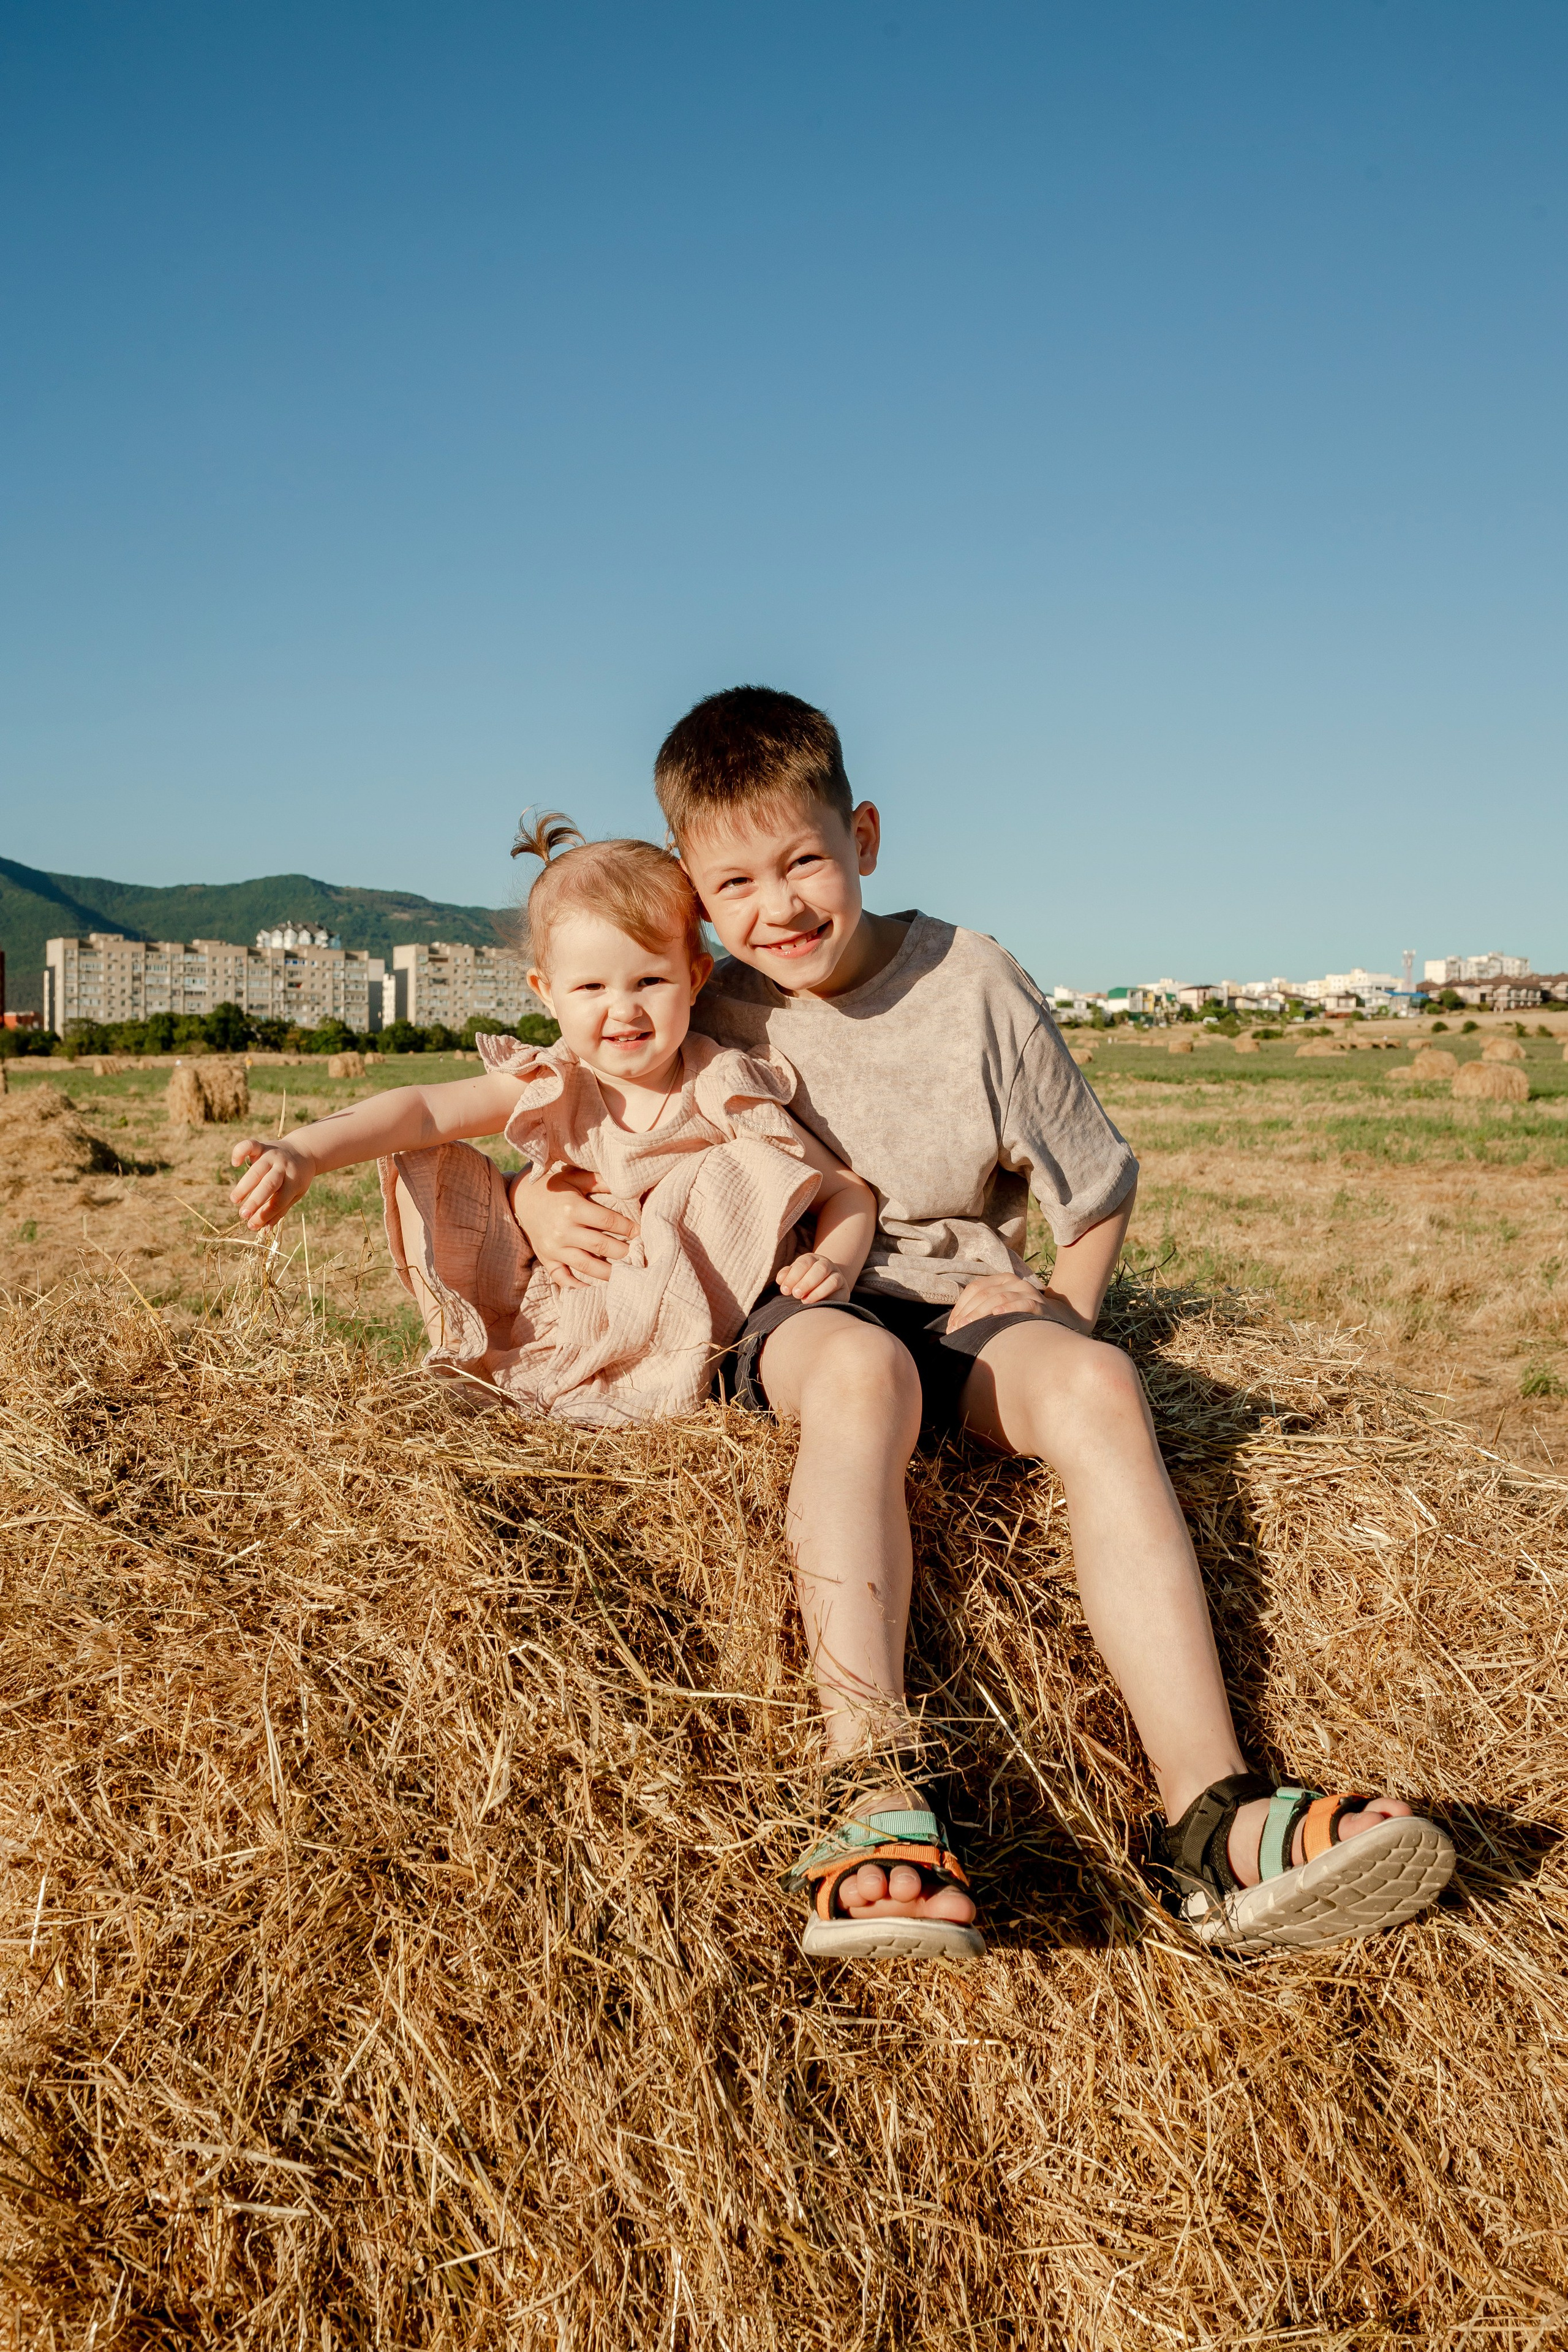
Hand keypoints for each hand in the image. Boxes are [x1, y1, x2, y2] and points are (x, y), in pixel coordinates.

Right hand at [230, 1138, 313, 1229]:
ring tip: (234, 1200)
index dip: (265, 1215)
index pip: (279, 1201)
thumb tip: (262, 1230)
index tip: (252, 1225)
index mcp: (294, 1182)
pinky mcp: (263, 1146)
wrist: (304, 1151)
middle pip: (269, 1184)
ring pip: (257, 1170)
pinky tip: (235, 1163)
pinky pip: (250, 1145)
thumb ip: (279, 1210)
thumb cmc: (296, 1179)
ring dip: (244, 1185)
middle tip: (242, 1215)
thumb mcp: (295, 1194)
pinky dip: (240, 1152)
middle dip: (255, 1201)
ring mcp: (273, 1155)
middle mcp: (283, 1168)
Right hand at [509, 1163, 635, 1284]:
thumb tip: (625, 1187)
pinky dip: (575, 1286)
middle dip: (622, 1251)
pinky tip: (590, 1289)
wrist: (521, 1198)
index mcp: (573, 1208)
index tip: (640, 1232)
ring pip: (585, 1265)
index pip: (608, 1220)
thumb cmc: (552, 1187)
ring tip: (623, 1274)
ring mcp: (553, 1247)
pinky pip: (561, 1277)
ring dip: (606, 1272)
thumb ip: (598, 1181)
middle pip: (600, 1245)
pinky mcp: (546, 1258)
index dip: (627, 1227)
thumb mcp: (574, 1178)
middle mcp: (563, 1230)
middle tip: (637, 1254)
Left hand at [775, 1251, 847, 1304]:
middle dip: (806, 1282)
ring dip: (818, 1292)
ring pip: (833, 1281)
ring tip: (805, 1301)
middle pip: (820, 1269)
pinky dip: (829, 1299)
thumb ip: (786, 1276)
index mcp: (812, 1259)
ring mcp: (838, 1277)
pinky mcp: (844, 1290)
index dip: (793, 1276)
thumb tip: (781, 1280)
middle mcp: (826, 1265)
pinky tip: (818, 1305)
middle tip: (796, 1294)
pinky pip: (840, 1294)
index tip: (785, 1290)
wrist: (823, 1286)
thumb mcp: (794, 1276)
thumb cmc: (803, 1281)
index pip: (804, 1263)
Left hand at [945, 1272, 1086, 1334]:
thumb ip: (981, 1310)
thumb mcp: (1000, 1308)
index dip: (961, 1306)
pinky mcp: (1039, 1304)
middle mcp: (1013, 1281)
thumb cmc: (1019, 1317)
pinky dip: (1008, 1309)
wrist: (1056, 1318)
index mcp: (1000, 1279)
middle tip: (957, 1330)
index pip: (975, 1288)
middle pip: (984, 1294)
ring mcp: (1027, 1291)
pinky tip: (996, 1316)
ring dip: (980, 1314)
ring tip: (969, 1327)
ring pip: (999, 1298)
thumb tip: (952, 1326)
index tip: (951, 1325)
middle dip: (968, 1313)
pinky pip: (1022, 1304)